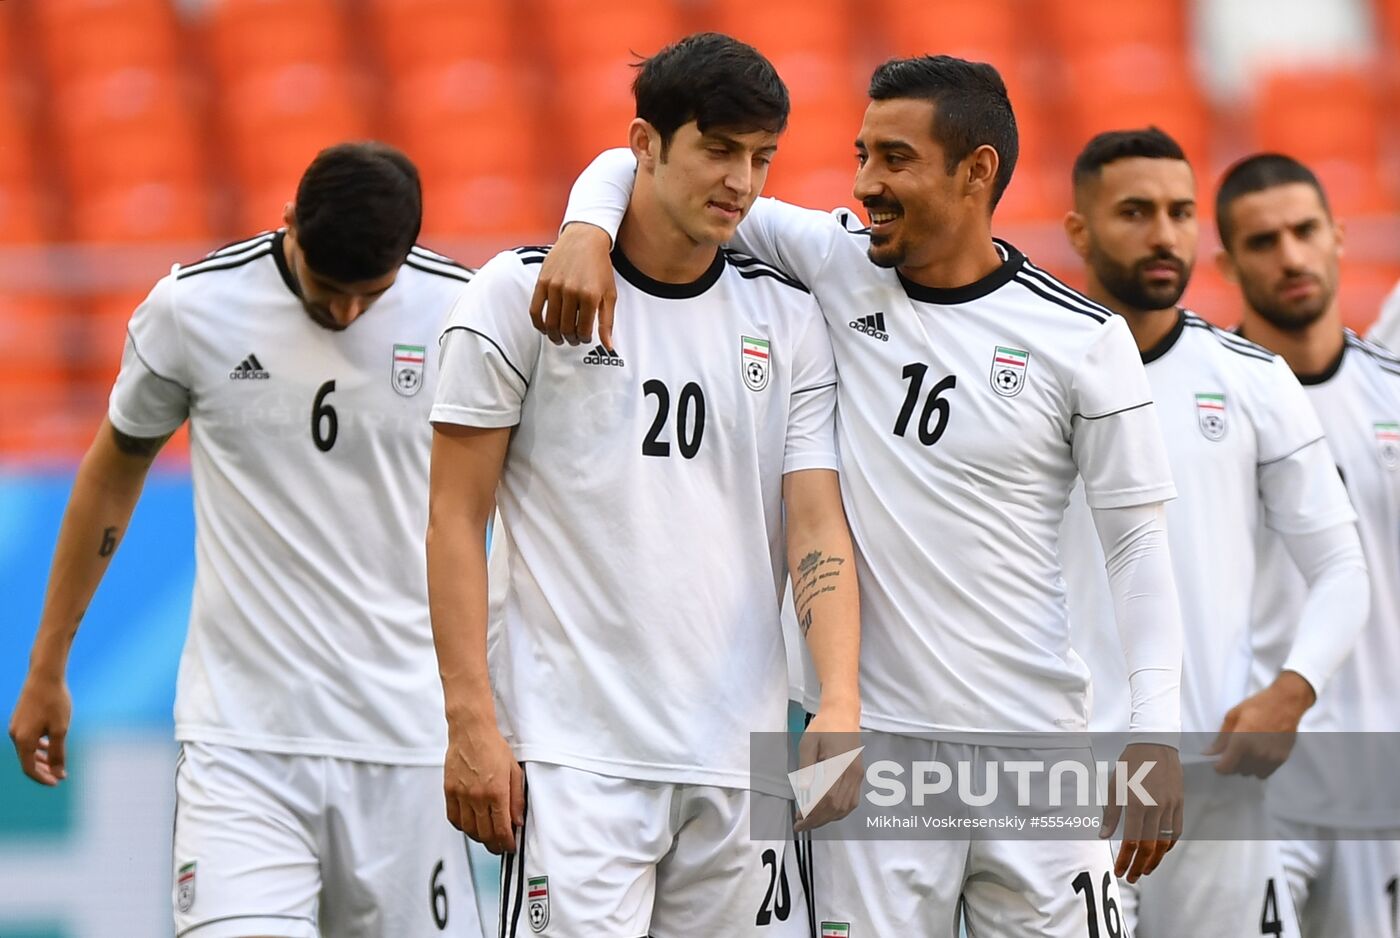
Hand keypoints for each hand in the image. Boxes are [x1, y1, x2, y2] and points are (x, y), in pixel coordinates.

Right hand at [9, 672, 71, 785]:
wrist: (44, 675)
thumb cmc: (55, 702)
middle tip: (59, 776)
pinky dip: (37, 746)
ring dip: (41, 758)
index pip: (29, 768)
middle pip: (27, 760)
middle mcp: (15, 735)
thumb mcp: (60, 730)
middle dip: (43, 770)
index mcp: (23, 741)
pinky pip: (27, 739)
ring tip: (56, 763)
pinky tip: (49, 745)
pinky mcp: (19, 719)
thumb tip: (58, 774)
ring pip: (27, 749)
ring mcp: (15, 726)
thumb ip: (58, 753)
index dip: (43, 778)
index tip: (57, 782)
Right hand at [443, 721, 523, 854]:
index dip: (507, 843)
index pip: (502, 828)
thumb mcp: (514, 771)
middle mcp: (477, 796)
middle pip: (485, 833)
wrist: (471, 731)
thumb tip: (518, 822)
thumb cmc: (493, 747)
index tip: (510, 847)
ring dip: (479, 838)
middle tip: (500, 847)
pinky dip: (462, 827)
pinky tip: (470, 826)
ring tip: (487, 838)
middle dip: (494, 845)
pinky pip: (454, 818)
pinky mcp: (449, 791)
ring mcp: (461, 795)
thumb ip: (516, 799)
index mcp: (497, 792)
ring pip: (468, 829)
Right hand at [528, 223, 616, 348]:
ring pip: (551, 323)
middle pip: (566, 329)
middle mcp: (571, 291)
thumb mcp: (610, 293)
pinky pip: (535, 310)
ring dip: (555, 335)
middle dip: (570, 339)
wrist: (585, 239)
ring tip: (559, 337)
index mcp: (590, 296)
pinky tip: (544, 328)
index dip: (584, 339)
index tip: (584, 338)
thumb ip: (607, 321)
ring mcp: (554, 286)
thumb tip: (609, 346)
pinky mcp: (542, 281)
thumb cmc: (599, 266)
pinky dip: (538, 324)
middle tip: (572, 339)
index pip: (584, 330)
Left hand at [793, 704, 862, 831]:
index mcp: (839, 765)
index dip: (813, 813)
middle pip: (837, 807)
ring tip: (811, 821)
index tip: (798, 819)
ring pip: (846, 807)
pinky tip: (826, 813)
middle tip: (801, 825)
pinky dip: (839, 811)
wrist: (843, 713)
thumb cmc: (824, 726)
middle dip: (818, 820)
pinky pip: (852, 800)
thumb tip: (803, 790)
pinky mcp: (858, 775)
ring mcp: (858, 775)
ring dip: (829, 818)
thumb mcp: (808, 743)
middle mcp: (852, 773)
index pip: (827, 798)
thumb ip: (806, 767)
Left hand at [1099, 742, 1182, 882]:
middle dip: (1139, 865)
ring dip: (1155, 860)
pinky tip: (1161, 851)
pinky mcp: (1179, 803)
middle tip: (1131, 877)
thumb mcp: (1115, 784)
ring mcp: (1170, 806)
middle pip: (1150, 846)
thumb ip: (1111, 813)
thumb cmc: (1131, 762)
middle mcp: (1156, 807)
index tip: (1119, 870)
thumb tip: (1103, 836)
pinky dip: (1168, 844)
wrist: (1155, 743)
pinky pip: (1176, 830)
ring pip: (1165, 842)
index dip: (1125, 859)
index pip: (1131, 840)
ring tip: (1145, 870)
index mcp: (1137, 803)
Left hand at [1205, 670, 1314, 777]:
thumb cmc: (1257, 706)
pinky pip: (1265, 773)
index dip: (1218, 766)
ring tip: (1246, 753)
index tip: (1217, 762)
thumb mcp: (1233, 716)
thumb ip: (1221, 738)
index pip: (1226, 767)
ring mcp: (1270, 758)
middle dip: (1231, 764)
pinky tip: (1258, 756)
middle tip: (1232, 753)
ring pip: (1251, 773)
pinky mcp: (1281, 759)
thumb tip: (1210, 753)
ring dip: (1245, 767)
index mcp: (1241, 742)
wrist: (1286, 703)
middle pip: (1237, 771)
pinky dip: (1258, 768)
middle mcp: (1256, 754)